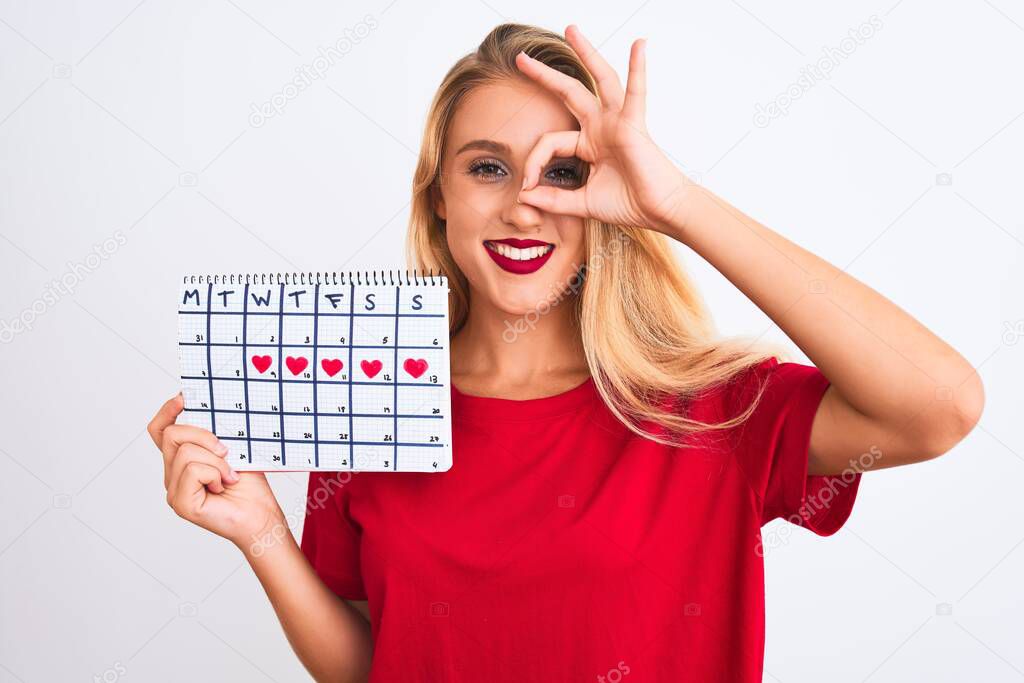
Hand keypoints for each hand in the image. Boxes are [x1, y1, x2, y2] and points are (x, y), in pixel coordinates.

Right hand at [148, 393, 285, 552]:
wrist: (262, 515)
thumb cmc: (249, 486)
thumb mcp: (233, 449)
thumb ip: (215, 434)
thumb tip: (209, 408)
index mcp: (182, 460)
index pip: (160, 431)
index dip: (167, 411)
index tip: (184, 397)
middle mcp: (172, 474)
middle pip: (172, 435)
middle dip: (203, 436)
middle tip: (227, 451)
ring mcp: (173, 490)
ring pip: (185, 453)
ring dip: (216, 461)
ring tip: (229, 476)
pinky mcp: (181, 503)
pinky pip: (192, 471)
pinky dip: (215, 474)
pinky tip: (223, 486)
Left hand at [515, 24, 695, 234]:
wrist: (658, 211)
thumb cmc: (628, 204)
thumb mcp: (583, 203)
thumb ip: (554, 200)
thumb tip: (524, 197)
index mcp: (588, 143)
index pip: (550, 141)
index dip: (534, 162)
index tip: (527, 185)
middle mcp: (601, 127)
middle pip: (569, 92)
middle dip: (544, 75)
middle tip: (521, 58)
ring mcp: (617, 122)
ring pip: (600, 80)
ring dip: (587, 53)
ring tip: (571, 30)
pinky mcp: (634, 124)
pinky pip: (636, 92)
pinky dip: (638, 68)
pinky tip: (639, 45)